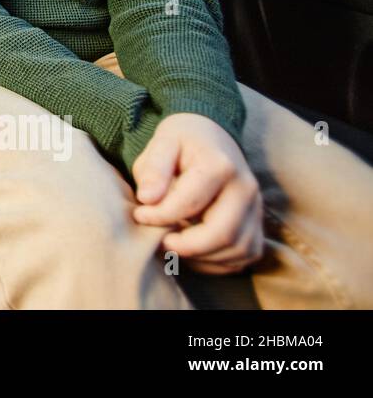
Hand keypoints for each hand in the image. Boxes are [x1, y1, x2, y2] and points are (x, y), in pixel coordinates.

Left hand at [131, 112, 263, 274]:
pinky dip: (218, 262)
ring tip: (174, 244)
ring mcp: (256, 208)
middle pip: (222, 233)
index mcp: (220, 165)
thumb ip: (153, 169)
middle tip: (160, 242)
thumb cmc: (181, 142)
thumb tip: (147, 199)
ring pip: (236, 250)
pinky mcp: (258, 224)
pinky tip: (194, 251)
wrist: (211, 135)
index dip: (159, 216)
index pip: (189, 203)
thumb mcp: (162, 143)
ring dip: (202, 257)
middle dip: (186, 246)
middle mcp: (246, 188)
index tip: (140, 214)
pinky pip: (244, 255)